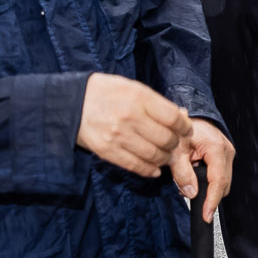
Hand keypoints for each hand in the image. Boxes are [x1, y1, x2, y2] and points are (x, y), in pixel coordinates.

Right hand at [77, 73, 194, 181]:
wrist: (71, 103)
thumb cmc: (104, 92)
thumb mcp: (132, 88)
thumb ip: (156, 102)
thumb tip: (181, 115)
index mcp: (139, 97)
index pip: (173, 118)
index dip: (184, 127)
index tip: (185, 130)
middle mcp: (130, 117)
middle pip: (166, 139)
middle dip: (175, 144)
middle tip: (174, 144)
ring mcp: (118, 136)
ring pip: (154, 155)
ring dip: (164, 158)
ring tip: (164, 155)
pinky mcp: (108, 151)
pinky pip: (136, 166)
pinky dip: (150, 170)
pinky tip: (154, 168)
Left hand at [182, 116, 234, 216]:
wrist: (185, 118)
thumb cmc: (180, 130)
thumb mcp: (175, 152)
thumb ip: (182, 173)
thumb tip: (191, 193)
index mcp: (217, 148)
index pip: (218, 181)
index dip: (212, 201)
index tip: (206, 216)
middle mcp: (227, 150)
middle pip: (223, 184)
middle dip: (207, 194)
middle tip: (184, 191)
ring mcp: (228, 153)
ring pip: (222, 181)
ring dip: (207, 186)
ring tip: (187, 179)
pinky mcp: (225, 155)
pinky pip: (220, 175)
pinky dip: (208, 180)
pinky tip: (193, 174)